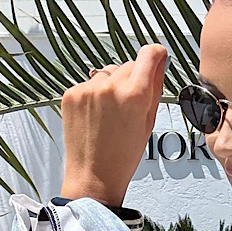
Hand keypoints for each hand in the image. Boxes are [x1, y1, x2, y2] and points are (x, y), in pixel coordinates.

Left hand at [59, 44, 168, 205]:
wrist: (94, 175)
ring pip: (108, 73)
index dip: (156, 55)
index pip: (149, 54)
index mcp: (135, 94)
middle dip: (132, 79)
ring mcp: (88, 89)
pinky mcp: (71, 94)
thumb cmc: (124, 155)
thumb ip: (155, 88)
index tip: (157, 57)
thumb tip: (159, 62)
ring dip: (111, 86)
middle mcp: (111, 87)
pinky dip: (94, 95)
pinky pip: (89, 83)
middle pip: (128, 65)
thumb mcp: (148, 122)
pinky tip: (96, 116)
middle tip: (129, 106)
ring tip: (110, 114)